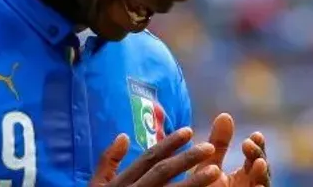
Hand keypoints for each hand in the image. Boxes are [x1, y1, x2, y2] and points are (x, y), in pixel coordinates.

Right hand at [90, 127, 222, 186]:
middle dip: (187, 159)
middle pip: (163, 172)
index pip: (149, 158)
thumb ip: (108, 161)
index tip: (189, 131)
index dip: (170, 144)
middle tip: (209, 147)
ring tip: (216, 171)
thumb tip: (123, 135)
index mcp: (122, 182)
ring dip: (195, 182)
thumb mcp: (96, 185)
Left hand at [194, 113, 271, 186]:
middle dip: (259, 157)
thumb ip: (219, 144)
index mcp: (246, 176)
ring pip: (263, 186)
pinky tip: (256, 186)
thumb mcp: (210, 164)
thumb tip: (225, 115)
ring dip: (262, 175)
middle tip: (248, 144)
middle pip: (263, 172)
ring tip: (258, 163)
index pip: (257, 158)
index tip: (255, 135)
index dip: (258, 147)